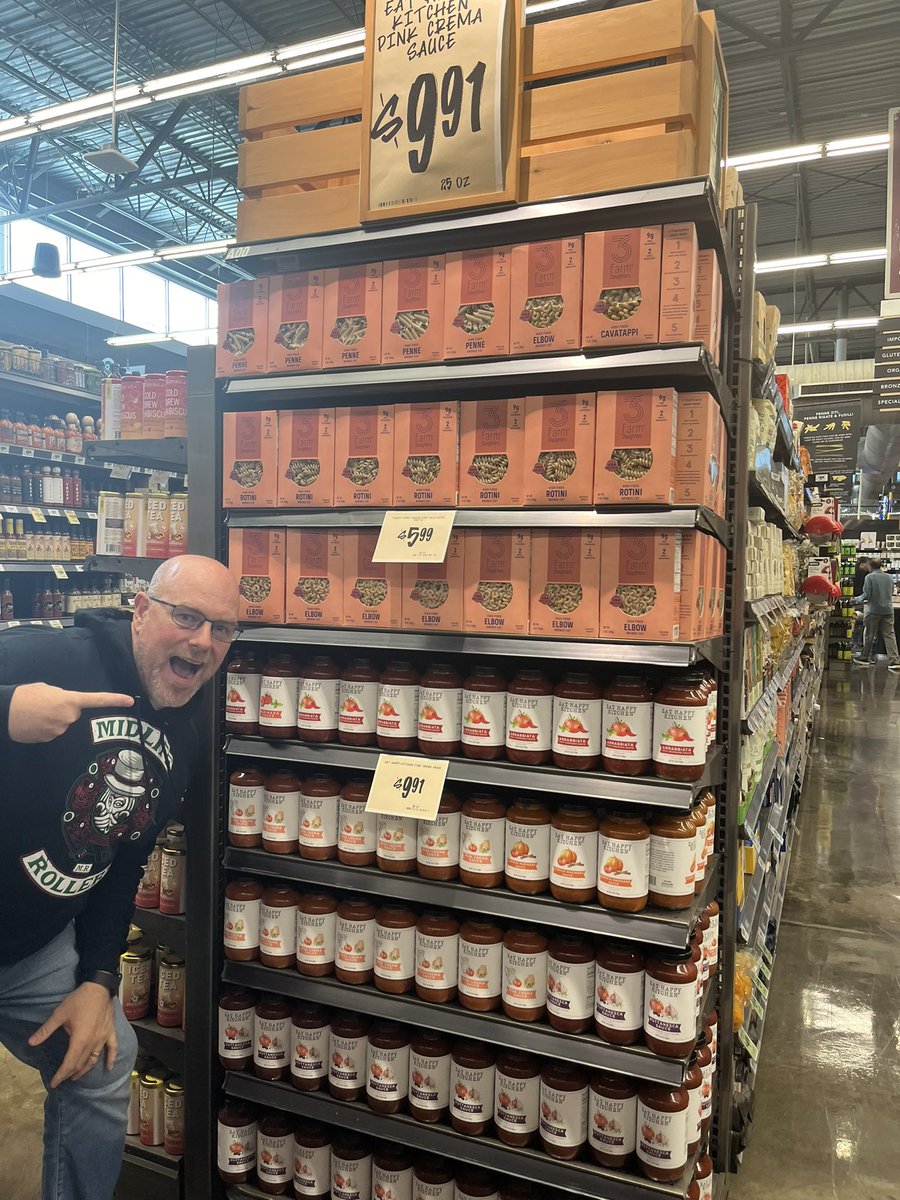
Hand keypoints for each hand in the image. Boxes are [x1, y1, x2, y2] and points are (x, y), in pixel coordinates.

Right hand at [8, 684, 132, 742]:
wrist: (5, 712)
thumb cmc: (25, 696)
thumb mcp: (47, 689)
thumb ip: (63, 696)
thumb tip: (67, 704)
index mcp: (69, 700)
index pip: (97, 699)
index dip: (115, 700)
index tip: (130, 700)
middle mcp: (68, 717)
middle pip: (74, 714)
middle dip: (64, 710)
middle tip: (46, 705)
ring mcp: (60, 730)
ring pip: (63, 724)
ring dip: (53, 719)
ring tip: (37, 714)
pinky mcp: (50, 740)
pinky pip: (53, 733)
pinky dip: (46, 728)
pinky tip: (34, 723)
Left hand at [29, 982, 117, 1087]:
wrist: (99, 987)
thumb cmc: (78, 1000)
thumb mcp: (59, 1014)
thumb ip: (46, 1030)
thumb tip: (30, 1043)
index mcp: (80, 1040)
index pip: (69, 1063)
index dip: (61, 1075)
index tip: (54, 1083)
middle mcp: (93, 1042)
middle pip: (81, 1063)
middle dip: (70, 1073)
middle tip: (62, 1078)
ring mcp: (103, 1038)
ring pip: (94, 1059)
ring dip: (85, 1069)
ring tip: (76, 1076)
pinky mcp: (110, 1032)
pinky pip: (113, 1048)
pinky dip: (111, 1059)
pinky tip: (109, 1067)